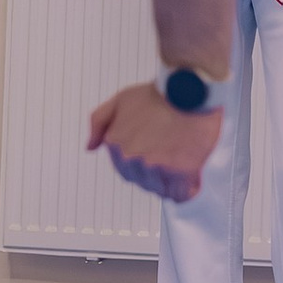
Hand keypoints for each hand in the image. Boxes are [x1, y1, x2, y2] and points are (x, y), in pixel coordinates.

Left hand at [86, 78, 223, 202]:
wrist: (189, 89)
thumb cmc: (158, 94)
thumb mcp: (120, 100)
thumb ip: (99, 123)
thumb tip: (90, 147)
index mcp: (115, 145)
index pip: (127, 170)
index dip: (145, 160)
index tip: (158, 147)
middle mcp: (131, 159)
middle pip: (145, 182)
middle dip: (158, 171)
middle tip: (173, 149)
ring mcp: (155, 167)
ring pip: (162, 189)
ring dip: (173, 179)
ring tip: (184, 155)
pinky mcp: (179, 172)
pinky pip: (181, 194)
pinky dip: (188, 187)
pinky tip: (192, 173)